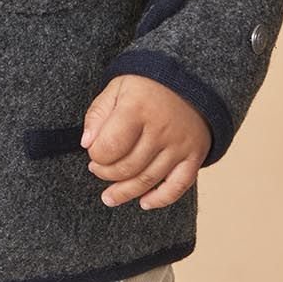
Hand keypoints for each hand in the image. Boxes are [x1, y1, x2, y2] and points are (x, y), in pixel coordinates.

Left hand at [79, 74, 211, 208]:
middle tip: (98, 170)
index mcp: (138, 109)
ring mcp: (180, 144)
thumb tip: (87, 143)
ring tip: (109, 197)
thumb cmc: (147, 85)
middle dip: (106, 174)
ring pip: (148, 180)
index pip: (110, 147)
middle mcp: (161, 129)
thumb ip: (98, 114)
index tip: (93, 152)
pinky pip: (179, 186)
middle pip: (127, 167)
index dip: (96, 156)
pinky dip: (161, 199)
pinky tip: (144, 202)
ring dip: (125, 193)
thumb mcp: (117, 88)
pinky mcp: (195, 154)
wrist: (191, 79)